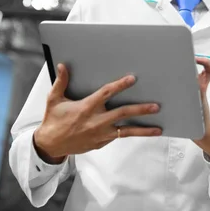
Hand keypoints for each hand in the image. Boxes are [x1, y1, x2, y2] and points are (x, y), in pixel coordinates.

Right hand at [33, 63, 162, 163]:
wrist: (51, 144)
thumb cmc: (53, 120)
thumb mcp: (54, 99)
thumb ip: (61, 82)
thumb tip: (62, 66)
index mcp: (86, 107)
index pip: (107, 93)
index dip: (120, 85)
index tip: (132, 79)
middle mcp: (96, 121)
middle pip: (123, 113)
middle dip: (141, 110)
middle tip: (155, 106)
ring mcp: (100, 134)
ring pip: (126, 131)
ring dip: (143, 129)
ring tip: (158, 128)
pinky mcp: (101, 142)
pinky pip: (118, 136)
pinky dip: (128, 133)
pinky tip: (139, 131)